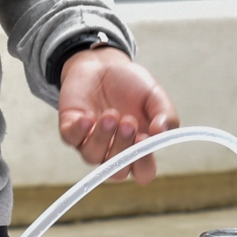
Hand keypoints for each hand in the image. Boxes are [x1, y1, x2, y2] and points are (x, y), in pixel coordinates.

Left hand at [56, 48, 178, 183]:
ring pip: (93, 156)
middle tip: (128, 122)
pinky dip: (80, 130)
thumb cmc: (131, 85)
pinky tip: (89, 117)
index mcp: (137, 148)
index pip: (143, 172)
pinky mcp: (70, 129)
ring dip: (103, 137)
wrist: (103, 64)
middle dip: (122, 149)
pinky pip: (71, 139)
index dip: (143, 163)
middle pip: (117, 171)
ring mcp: (90, 142)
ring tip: (111, 114)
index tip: (145, 138)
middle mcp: (113, 151)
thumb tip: (161, 133)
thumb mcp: (155, 96)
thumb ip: (165, 114)